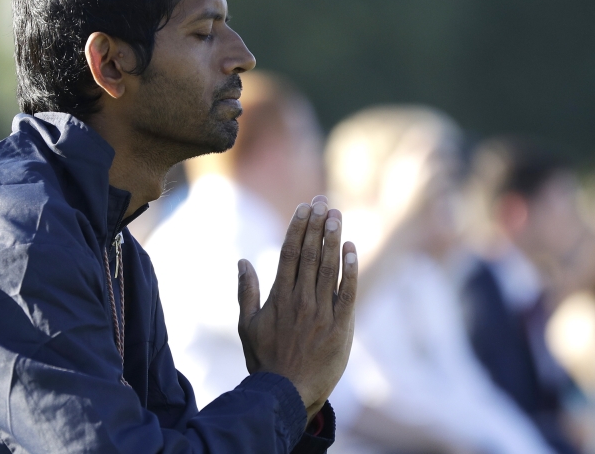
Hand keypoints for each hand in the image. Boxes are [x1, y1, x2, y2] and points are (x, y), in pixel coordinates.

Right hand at [237, 195, 357, 422]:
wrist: (287, 393)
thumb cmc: (265, 360)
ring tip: (337, 216)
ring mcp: (321, 312)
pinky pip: (348, 292)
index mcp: (279, 297)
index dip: (298, 228)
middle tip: (324, 201)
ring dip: (333, 240)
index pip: (289, 253)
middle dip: (317, 225)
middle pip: (310, 254)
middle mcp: (300, 300)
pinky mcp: (340, 326)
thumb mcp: (247, 326)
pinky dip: (351, 269)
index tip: (305, 207)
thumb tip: (242, 261)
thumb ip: (246, 292)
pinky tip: (352, 248)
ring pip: (329, 268)